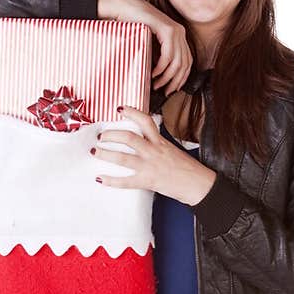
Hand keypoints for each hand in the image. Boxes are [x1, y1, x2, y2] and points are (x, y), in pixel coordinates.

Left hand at [91, 108, 216, 204]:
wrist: (198, 184)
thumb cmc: (188, 169)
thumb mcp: (173, 150)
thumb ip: (158, 144)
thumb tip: (144, 142)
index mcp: (161, 142)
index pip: (145, 121)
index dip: (132, 112)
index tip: (120, 109)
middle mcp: (153, 151)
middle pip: (128, 138)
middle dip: (111, 135)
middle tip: (101, 135)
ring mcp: (150, 166)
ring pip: (123, 158)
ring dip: (106, 154)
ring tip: (96, 151)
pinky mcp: (148, 181)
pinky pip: (125, 181)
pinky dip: (111, 181)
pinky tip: (100, 179)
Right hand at [97, 0, 192, 94]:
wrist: (125, 8)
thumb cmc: (135, 25)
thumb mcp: (151, 43)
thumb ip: (159, 55)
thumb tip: (162, 77)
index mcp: (179, 36)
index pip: (187, 62)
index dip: (181, 78)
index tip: (172, 89)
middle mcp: (180, 33)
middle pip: (185, 64)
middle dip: (175, 81)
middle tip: (164, 91)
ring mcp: (175, 30)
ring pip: (178, 62)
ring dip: (167, 77)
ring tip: (157, 84)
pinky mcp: (167, 30)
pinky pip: (168, 55)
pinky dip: (161, 68)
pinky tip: (154, 74)